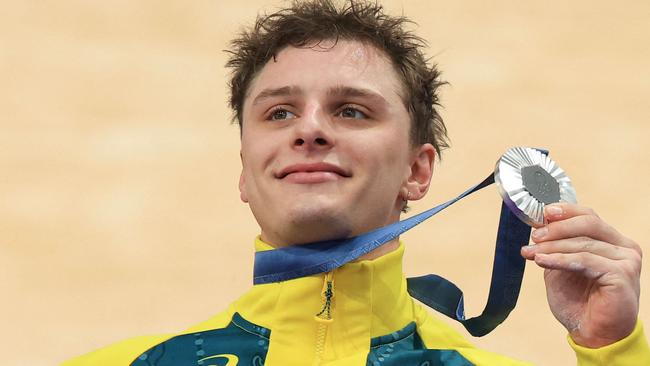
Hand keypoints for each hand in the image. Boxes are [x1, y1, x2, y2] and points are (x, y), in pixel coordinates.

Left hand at [520, 202, 641, 347]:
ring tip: (531, 253)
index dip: (565, 211)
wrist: (592, 334)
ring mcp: (626, 260)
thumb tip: (538, 225)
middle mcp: (623, 247)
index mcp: (612, 241)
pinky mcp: (622, 275)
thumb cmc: (579, 302)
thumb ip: (555, 247)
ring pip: (583, 243)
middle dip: (556, 228)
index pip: (588, 216)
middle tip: (534, 236)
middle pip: (588, 223)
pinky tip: (542, 261)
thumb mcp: (561, 267)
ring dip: (552, 247)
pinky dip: (560, 259)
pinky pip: (585, 260)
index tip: (542, 213)